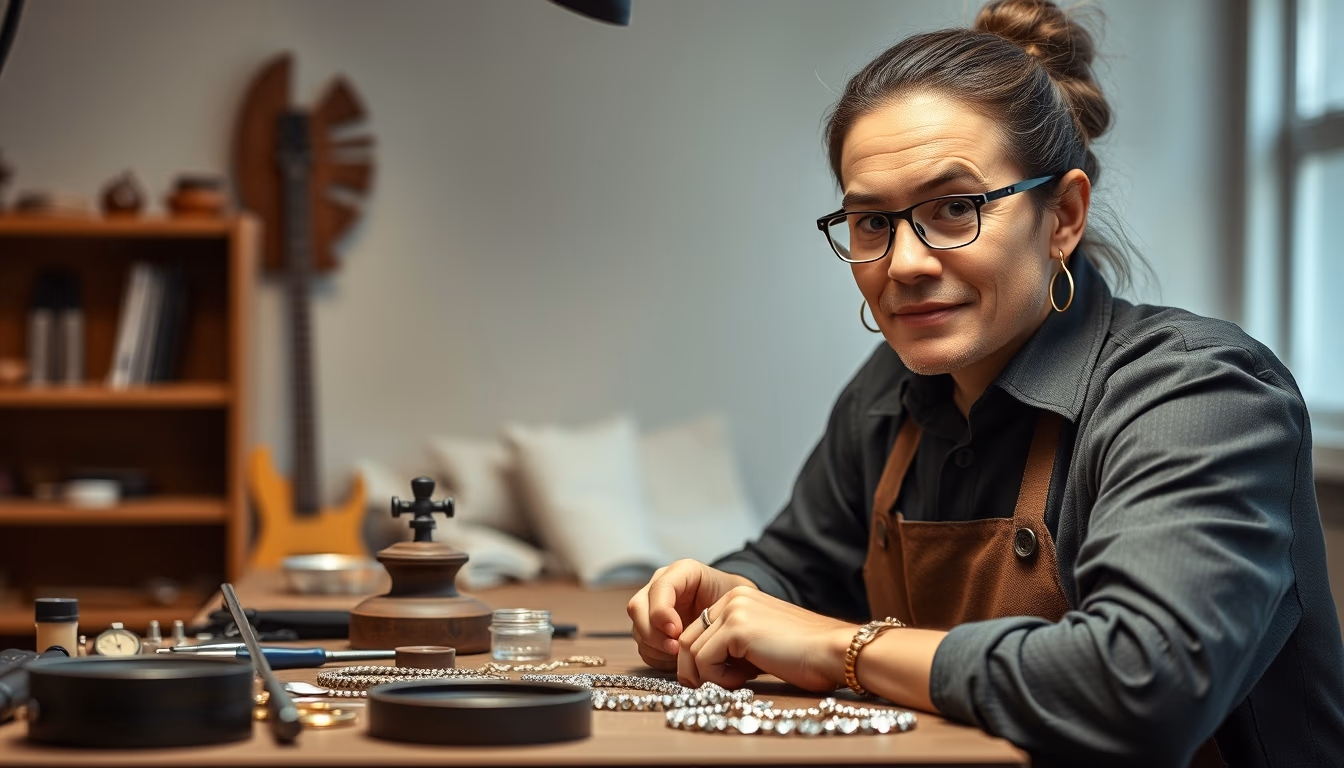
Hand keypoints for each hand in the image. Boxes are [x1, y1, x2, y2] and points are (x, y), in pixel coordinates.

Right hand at [627, 559, 756, 670]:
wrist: (737, 612)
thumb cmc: (737, 602)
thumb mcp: (735, 595)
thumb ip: (717, 606)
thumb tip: (695, 631)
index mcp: (681, 572)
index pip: (659, 588)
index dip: (661, 612)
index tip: (676, 632)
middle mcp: (661, 586)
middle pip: (637, 608)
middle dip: (653, 632)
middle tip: (675, 649)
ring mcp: (653, 608)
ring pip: (638, 628)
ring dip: (655, 647)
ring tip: (679, 657)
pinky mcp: (652, 629)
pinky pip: (643, 646)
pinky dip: (657, 656)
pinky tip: (676, 660)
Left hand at [676, 586, 854, 692]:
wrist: (834, 652)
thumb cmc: (805, 656)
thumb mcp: (761, 643)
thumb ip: (733, 646)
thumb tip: (700, 669)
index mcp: (738, 598)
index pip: (697, 630)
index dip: (701, 660)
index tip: (719, 677)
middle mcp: (732, 598)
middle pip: (686, 639)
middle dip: (695, 669)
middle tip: (718, 686)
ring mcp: (733, 611)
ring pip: (690, 651)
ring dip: (708, 676)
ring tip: (738, 681)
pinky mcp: (736, 629)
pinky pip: (703, 661)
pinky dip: (717, 678)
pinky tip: (744, 679)